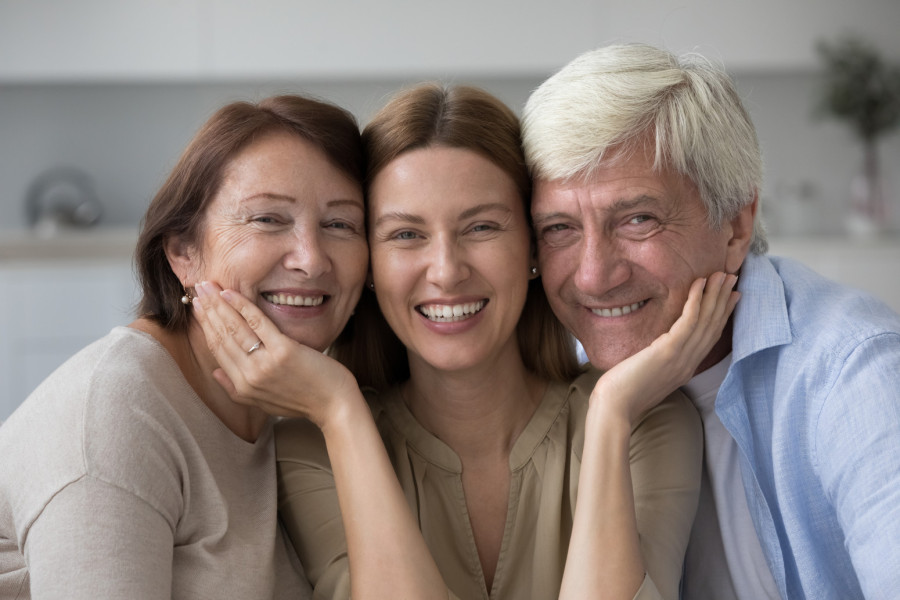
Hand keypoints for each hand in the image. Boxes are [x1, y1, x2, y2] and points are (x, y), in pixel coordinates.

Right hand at [191, 281, 361, 427]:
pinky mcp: (283, 351)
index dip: (205, 326)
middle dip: (207, 310)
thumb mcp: (265, 402)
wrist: (334, 406)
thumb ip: (236, 389)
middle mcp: (249, 377)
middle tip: (198, 290)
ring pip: (234, 328)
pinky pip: (257, 323)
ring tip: (208, 287)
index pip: (217, 351)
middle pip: (221, 337)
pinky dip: (242, 306)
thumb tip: (216, 372)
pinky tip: (230, 293)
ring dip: (218, 304)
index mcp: (242, 388)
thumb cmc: (304, 401)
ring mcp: (265, 363)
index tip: (198, 308)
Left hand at [590, 272, 738, 424]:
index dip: (722, 316)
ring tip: (724, 274)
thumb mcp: (647, 376)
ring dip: (715, 294)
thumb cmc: (623, 395)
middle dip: (724, 300)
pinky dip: (696, 300)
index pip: (709, 338)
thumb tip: (655, 353)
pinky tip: (699, 283)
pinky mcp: (669, 350)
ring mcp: (681, 357)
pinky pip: (688, 320)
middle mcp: (688, 363)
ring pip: (705, 320)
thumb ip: (658, 364)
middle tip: (733, 279)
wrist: (615, 409)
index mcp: (684, 369)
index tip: (732, 298)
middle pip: (712, 326)